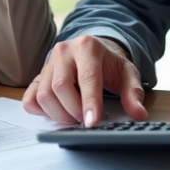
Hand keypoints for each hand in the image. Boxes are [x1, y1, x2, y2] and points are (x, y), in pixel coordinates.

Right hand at [23, 35, 146, 125]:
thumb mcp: (127, 73)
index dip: (89, 102)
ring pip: (43, 94)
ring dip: (58, 114)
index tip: (92, 122)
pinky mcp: (38, 76)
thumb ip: (133, 93)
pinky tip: (56, 112)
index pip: (87, 77)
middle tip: (85, 120)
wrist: (92, 50)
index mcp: (87, 47)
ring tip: (73, 118)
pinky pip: (30, 98)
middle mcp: (64, 52)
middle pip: (60, 86)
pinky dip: (40, 110)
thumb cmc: (109, 63)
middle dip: (73, 110)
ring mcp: (48, 64)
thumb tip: (138, 114)